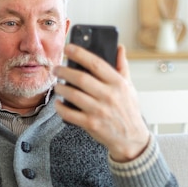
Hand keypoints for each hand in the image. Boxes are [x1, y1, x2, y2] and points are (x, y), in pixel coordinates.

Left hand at [53, 44, 149, 161]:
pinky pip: (69, 113)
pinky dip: (60, 107)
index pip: (96, 63)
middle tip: (56, 68)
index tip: (68, 48)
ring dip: (60, 88)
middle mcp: (109, 95)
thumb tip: (119, 47)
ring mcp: (99, 110)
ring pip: (72, 94)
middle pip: (80, 78)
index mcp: (118, 83)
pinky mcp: (91, 124)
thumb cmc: (128, 111)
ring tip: (57, 85)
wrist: (132, 139)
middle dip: (64, 71)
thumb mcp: (129, 87)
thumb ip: (122, 66)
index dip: (80, 53)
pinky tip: (58, 103)